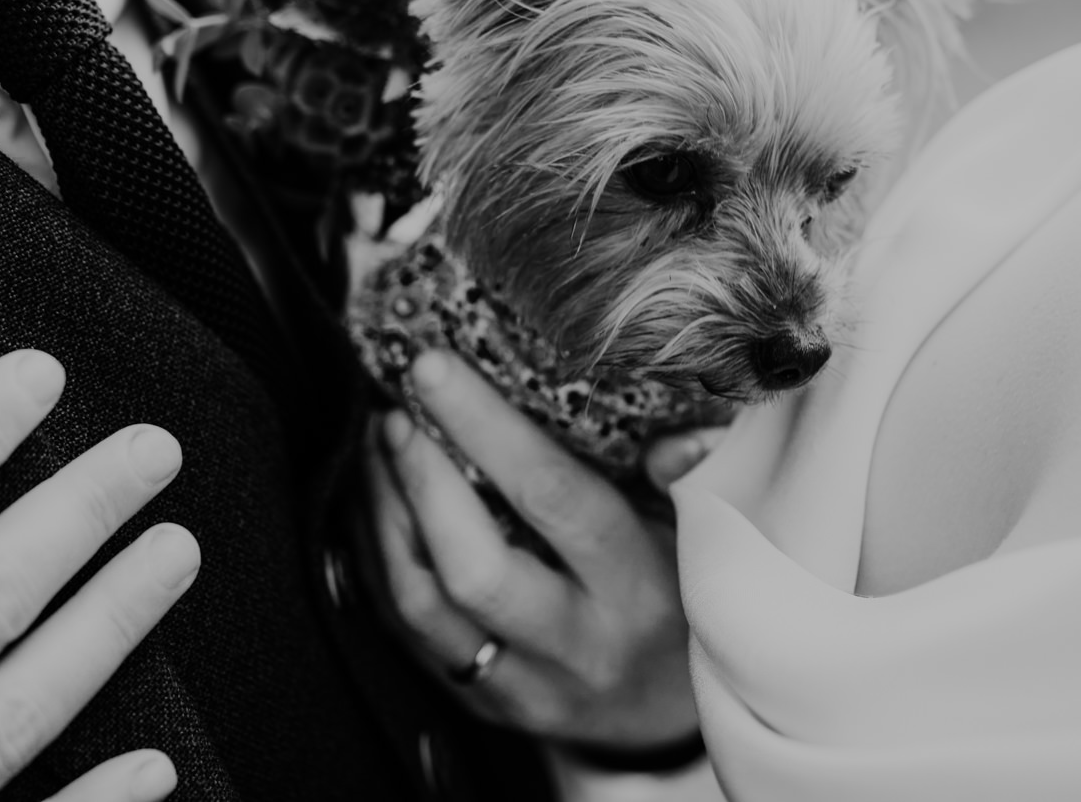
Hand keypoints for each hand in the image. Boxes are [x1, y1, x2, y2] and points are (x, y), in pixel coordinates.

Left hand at [365, 350, 709, 750]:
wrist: (669, 712)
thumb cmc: (682, 594)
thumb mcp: (701, 533)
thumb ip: (686, 477)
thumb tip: (671, 435)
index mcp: (635, 589)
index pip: (554, 500)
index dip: (486, 428)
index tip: (435, 367)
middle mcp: (577, 645)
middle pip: (475, 567)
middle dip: (422, 476)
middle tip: (396, 407)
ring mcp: (523, 685)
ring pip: (424, 605)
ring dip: (387, 513)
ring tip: (380, 441)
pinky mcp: (479, 704)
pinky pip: (406, 631)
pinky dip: (381, 557)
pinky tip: (379, 501)